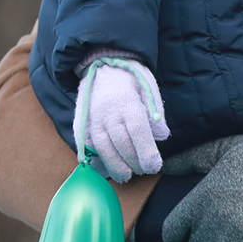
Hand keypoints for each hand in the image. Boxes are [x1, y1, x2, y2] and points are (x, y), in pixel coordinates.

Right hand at [73, 55, 168, 182]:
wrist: (102, 65)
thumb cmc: (131, 80)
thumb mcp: (149, 88)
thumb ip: (156, 111)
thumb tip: (162, 135)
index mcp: (128, 101)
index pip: (137, 130)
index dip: (146, 151)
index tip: (154, 166)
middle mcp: (108, 111)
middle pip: (120, 143)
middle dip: (133, 162)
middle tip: (143, 171)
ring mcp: (92, 119)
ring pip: (102, 148)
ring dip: (115, 166)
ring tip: (126, 176)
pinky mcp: (80, 124)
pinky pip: (85, 147)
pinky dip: (95, 161)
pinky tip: (105, 170)